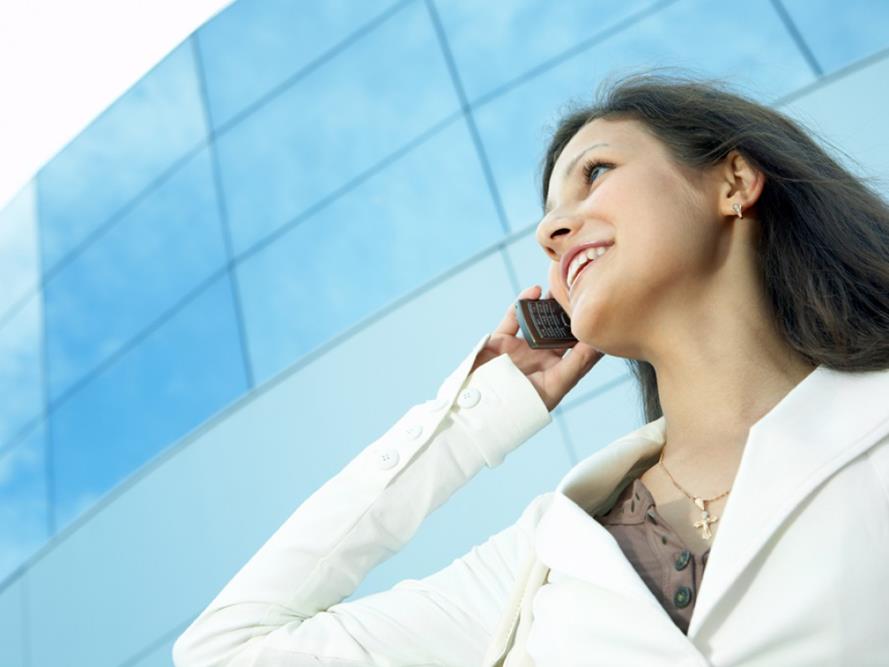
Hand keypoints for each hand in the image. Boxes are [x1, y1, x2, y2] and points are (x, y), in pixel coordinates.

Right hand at [469, 285, 603, 411]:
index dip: (588, 332)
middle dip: (568, 313)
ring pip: (537, 320)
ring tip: (560, 288)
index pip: (578, 348)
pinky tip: (535, 291)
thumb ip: (577, 364)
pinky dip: (523, 302)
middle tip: (580, 293)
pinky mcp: (500, 340)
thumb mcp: (556, 386)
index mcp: (556, 371)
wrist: (481, 408)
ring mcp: (520, 348)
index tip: (601, 311)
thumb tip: (599, 342)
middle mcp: (539, 357)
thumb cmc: (522, 406)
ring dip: (548, 304)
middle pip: (558, 330)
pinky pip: (514, 316)